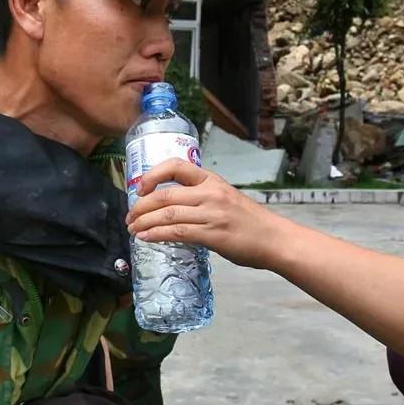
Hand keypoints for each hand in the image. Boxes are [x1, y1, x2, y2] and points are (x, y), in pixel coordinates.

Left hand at [126, 158, 287, 269]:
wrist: (274, 239)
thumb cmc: (249, 221)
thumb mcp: (224, 198)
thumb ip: (199, 198)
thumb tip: (169, 206)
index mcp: (211, 180)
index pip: (175, 166)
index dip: (152, 175)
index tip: (140, 189)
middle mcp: (210, 193)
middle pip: (164, 194)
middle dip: (140, 207)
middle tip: (129, 217)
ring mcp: (211, 213)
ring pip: (167, 214)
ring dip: (144, 222)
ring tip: (133, 229)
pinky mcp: (213, 234)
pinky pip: (177, 232)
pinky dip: (157, 234)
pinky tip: (146, 238)